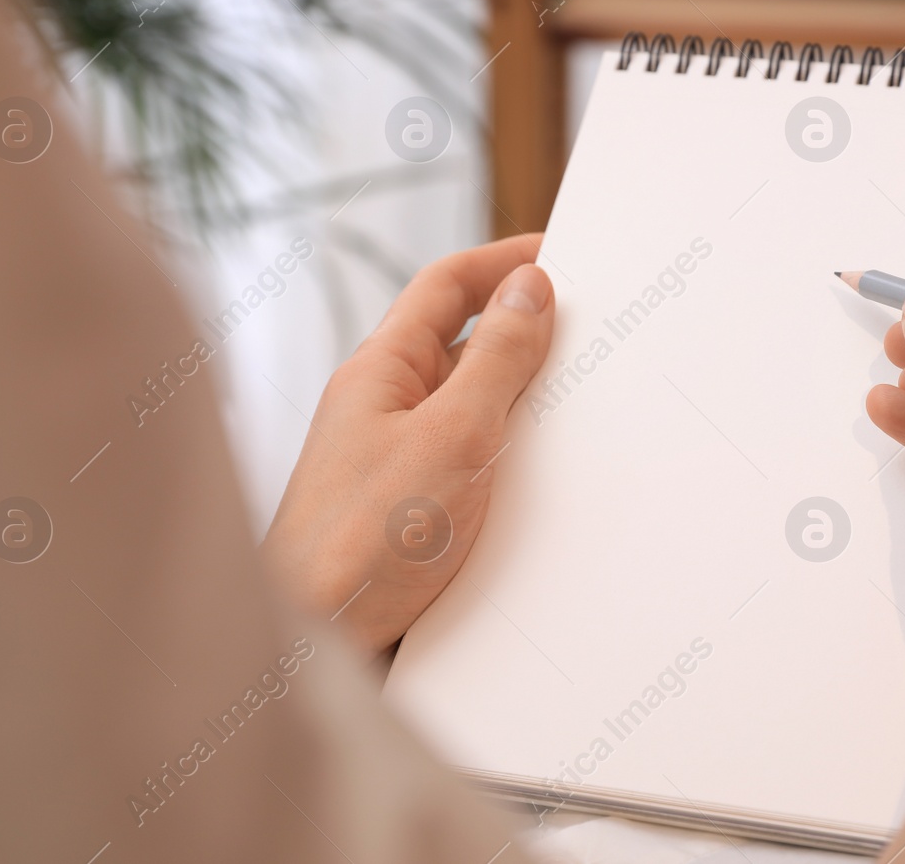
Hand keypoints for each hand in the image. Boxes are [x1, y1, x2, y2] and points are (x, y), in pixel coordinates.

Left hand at [261, 234, 553, 656]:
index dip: (503, 261)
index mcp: (380, 372)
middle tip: (589, 332)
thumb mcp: (452, 436)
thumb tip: (529, 289)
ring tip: (580, 409)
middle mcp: (381, 409)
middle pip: (462, 345)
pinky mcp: (407, 517)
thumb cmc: (360, 543)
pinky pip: (468, 465)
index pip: (446, 287)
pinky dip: (509, 461)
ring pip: (469, 409)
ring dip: (521, 403)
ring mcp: (392, 463)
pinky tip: (544, 484)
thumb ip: (497, 360)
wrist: (316, 649)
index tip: (560, 253)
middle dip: (524, 334)